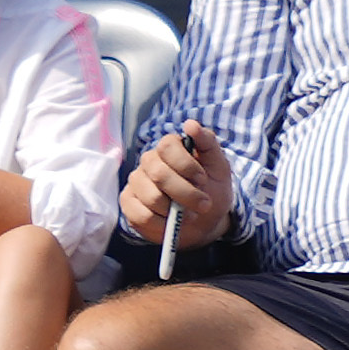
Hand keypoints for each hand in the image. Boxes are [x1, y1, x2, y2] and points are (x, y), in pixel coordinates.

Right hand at [123, 121, 231, 253]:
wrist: (206, 220)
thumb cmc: (211, 190)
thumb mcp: (219, 167)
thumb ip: (208, 143)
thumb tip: (190, 124)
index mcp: (169, 148)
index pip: (167, 145)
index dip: (186, 165)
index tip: (203, 180)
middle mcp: (149, 161)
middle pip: (159, 174)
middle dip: (186, 193)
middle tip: (203, 204)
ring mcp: (136, 182)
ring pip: (151, 197)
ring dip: (176, 212)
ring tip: (189, 215)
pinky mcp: (129, 203)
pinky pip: (141, 215)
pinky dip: (162, 225)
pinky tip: (172, 224)